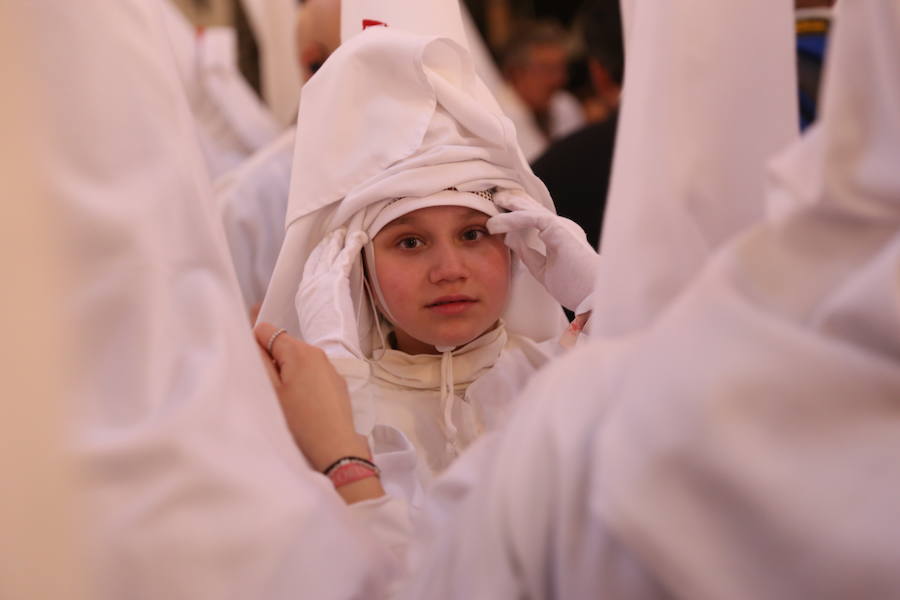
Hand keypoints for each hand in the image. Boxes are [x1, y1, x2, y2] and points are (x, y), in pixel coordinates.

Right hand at [254, 322, 381, 503]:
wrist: (334, 447)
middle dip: (273, 361)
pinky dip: (304, 381)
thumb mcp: (271, 391)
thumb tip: (254, 341)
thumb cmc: (299, 421)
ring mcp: (330, 367)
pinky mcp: (337, 382)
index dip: (256, 347)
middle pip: (283, 344)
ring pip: (298, 360)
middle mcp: (317, 353)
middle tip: (271, 390)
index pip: (267, 330)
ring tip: (287, 400)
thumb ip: (260, 361)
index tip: (257, 371)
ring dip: (288, 372)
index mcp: (298, 351)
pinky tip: (303, 405)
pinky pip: (313, 372)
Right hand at [295, 228, 367, 358]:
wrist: (329, 347)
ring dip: (339, 240)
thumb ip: (319, 312)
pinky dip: (352, 245)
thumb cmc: (326, 343)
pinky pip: (345, 257)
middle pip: (318, 257)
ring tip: (347, 232)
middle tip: (335, 233)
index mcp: (303, 296)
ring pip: (331, 253)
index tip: (323, 247)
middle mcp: (309, 285)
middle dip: (327, 244)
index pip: (309, 268)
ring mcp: (321, 281)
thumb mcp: (316, 324)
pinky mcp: (336, 280)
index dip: (316, 256)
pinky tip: (359, 238)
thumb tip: (324, 310)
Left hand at [487, 190, 598, 313]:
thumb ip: (527, 253)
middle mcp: (562, 228)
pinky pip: (532, 218)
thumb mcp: (543, 269)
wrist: (594, 298)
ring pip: (531, 209)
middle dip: (513, 202)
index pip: (535, 220)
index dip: (516, 214)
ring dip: (510, 205)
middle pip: (533, 210)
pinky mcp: (559, 229)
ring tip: (493, 205)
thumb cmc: (575, 288)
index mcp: (560, 236)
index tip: (497, 216)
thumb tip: (509, 238)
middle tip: (495, 198)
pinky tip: (497, 223)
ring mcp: (562, 227)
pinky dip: (512, 219)